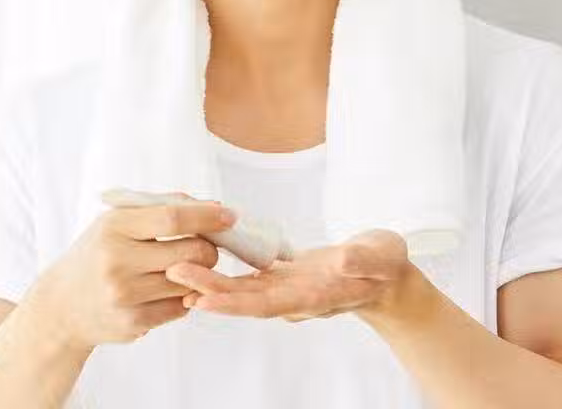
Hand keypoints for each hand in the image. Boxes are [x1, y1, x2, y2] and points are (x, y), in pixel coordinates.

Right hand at [27, 194, 238, 349]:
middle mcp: (117, 261)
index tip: (229, 216)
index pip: (173, 218)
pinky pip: (179, 308)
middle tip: (207, 247)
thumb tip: (212, 208)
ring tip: (183, 268)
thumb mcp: (115, 223)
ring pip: (190, 283)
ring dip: (198, 275)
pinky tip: (166, 290)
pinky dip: (183, 298)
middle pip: (190, 253)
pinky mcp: (133, 322)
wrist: (62, 305)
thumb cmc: (96, 254)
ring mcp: (125, 295)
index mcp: (113, 228)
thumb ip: (159, 210)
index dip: (206, 217)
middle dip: (209, 249)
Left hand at [164, 228, 411, 321]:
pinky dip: (226, 272)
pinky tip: (203, 260)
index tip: (201, 299)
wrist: (387, 279)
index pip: (265, 304)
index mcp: (312, 296)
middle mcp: (293, 298)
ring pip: (241, 290)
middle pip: (244, 299)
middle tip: (174, 273)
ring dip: (210, 282)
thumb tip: (345, 260)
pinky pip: (248, 278)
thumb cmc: (386, 266)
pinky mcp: (283, 277)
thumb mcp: (382, 258)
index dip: (232, 303)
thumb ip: (364, 260)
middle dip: (208, 290)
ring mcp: (286, 289)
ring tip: (177, 268)